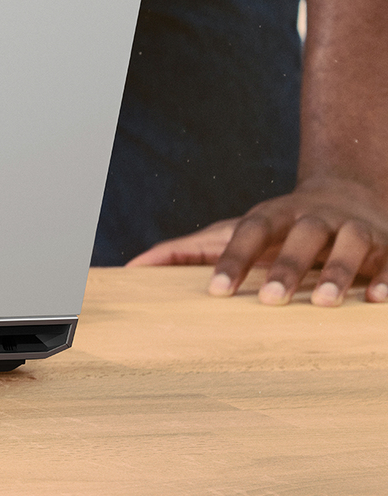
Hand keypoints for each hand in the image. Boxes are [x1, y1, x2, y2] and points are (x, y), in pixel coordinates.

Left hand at [127, 176, 387, 305]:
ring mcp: (351, 231)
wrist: (346, 191)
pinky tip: (376, 301)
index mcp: (271, 216)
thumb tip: (132, 269)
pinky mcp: (385, 247)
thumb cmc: (278, 225)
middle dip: (285, 268)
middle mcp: (311, 219)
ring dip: (337, 273)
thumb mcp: (233, 230)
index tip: (216, 292)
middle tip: (270, 300)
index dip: (231, 260)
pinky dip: (384, 280)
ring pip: (347, 246)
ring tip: (326, 303)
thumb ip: (187, 250)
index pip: (247, 234)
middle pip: (298, 238)